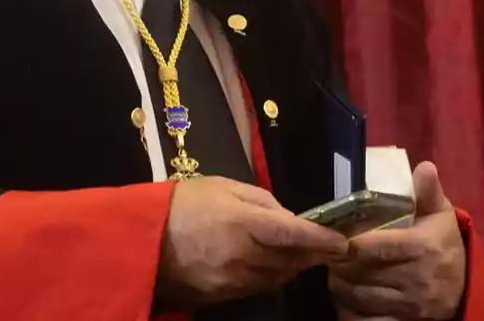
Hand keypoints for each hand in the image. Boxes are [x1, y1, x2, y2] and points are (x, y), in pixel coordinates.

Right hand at [156, 176, 349, 306]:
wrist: (141, 238)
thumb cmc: (183, 203)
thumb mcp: (224, 187)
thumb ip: (262, 201)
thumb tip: (288, 218)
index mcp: (245, 224)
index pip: (296, 235)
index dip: (323, 240)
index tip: (343, 243)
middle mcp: (244, 258)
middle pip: (291, 262)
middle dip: (310, 254)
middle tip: (324, 246)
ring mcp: (232, 282)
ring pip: (276, 279)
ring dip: (290, 267)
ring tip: (296, 253)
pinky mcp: (220, 297)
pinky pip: (255, 288)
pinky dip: (267, 276)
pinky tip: (265, 264)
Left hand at [329, 162, 465, 319]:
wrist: (465, 285)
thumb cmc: (443, 242)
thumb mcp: (440, 213)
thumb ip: (428, 192)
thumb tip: (425, 166)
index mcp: (422, 247)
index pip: (378, 246)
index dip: (352, 244)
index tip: (337, 238)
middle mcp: (417, 278)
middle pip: (364, 273)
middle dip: (341, 265)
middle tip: (329, 255)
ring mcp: (412, 304)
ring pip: (363, 298)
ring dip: (342, 287)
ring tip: (335, 273)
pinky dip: (353, 313)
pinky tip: (346, 300)